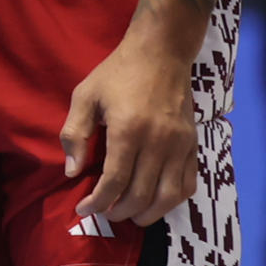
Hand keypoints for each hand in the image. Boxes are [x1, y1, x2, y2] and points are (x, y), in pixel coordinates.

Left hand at [59, 34, 197, 226]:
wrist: (161, 51)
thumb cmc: (118, 72)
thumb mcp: (85, 95)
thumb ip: (74, 134)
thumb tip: (72, 172)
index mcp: (128, 130)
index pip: (114, 182)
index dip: (97, 203)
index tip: (84, 208)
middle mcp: (157, 141)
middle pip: (139, 195)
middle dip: (118, 212)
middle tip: (104, 211)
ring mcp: (179, 144)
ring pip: (167, 197)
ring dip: (147, 214)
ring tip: (129, 214)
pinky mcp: (193, 143)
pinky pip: (188, 184)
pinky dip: (172, 201)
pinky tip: (156, 201)